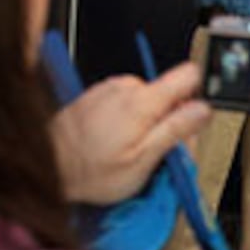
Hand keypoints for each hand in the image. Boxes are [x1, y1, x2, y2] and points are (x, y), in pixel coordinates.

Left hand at [50, 63, 208, 203]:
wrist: (46, 169)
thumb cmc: (90, 172)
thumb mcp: (143, 160)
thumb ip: (176, 130)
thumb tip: (202, 110)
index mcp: (142, 101)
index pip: (188, 76)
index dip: (197, 97)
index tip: (193, 119)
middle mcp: (124, 88)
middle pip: (168, 95)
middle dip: (169, 122)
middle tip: (157, 153)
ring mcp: (107, 90)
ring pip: (147, 101)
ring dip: (147, 124)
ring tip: (132, 151)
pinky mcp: (95, 96)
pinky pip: (126, 103)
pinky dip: (128, 122)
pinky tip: (116, 143)